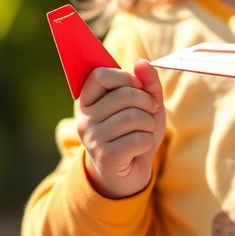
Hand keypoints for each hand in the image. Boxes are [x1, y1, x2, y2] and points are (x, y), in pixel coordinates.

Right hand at [75, 60, 165, 198]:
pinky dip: (148, 142)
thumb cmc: (135, 133)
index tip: (136, 87)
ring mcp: (92, 139)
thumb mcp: (146, 105)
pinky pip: (138, 139)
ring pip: (134, 117)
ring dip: (149, 124)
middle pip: (125, 94)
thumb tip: (142, 62)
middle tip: (147, 115)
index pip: (99, 75)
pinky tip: (139, 149)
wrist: (128, 174)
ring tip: (143, 133)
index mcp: (89, 102)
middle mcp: (85, 119)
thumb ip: (147, 83)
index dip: (124, 77)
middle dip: (147, 103)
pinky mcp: (105, 157)